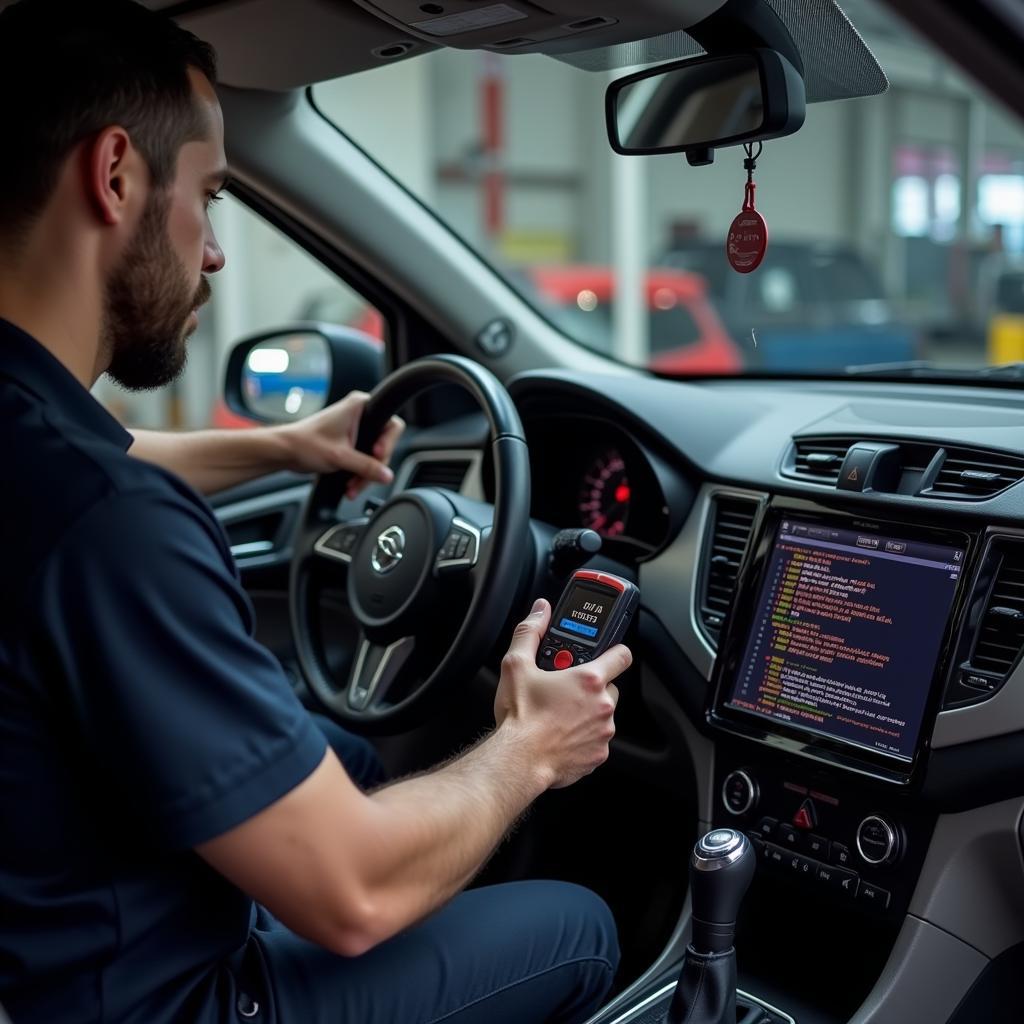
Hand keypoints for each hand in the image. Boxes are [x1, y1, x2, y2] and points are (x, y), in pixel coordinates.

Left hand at [275, 391, 403, 498]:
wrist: (283, 452)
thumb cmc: (304, 443)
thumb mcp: (340, 457)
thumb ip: (367, 467)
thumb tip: (387, 475)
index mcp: (359, 406)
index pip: (391, 424)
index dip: (387, 442)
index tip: (376, 454)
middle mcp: (358, 415)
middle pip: (383, 444)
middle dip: (373, 466)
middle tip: (364, 477)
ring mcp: (354, 429)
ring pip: (373, 455)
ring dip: (365, 473)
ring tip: (353, 486)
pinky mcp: (349, 442)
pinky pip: (363, 459)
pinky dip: (358, 472)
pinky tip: (351, 484)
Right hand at [494, 599, 630, 789]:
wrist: (517, 761)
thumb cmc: (520, 717)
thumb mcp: (517, 665)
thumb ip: (530, 631)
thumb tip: (540, 611)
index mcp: (589, 679)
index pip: (621, 655)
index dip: (615, 651)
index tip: (606, 654)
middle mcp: (602, 705)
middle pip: (610, 686)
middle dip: (592, 686)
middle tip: (567, 689)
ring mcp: (603, 732)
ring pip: (603, 714)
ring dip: (588, 712)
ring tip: (559, 714)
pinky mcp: (598, 755)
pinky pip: (597, 739)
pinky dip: (584, 736)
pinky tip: (561, 734)